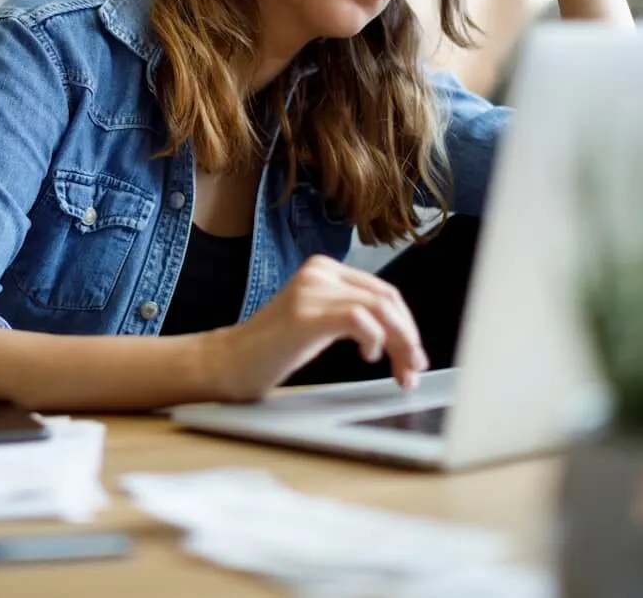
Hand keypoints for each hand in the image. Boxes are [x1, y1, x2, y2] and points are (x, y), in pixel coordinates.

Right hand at [202, 255, 428, 402]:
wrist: (228, 363)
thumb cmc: (272, 350)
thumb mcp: (319, 322)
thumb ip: (352, 316)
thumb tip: (404, 339)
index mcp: (325, 269)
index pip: (385, 292)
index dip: (407, 327)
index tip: (414, 358)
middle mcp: (320, 272)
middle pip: (388, 300)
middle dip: (409, 338)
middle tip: (413, 370)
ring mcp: (311, 290)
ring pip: (381, 309)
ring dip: (400, 344)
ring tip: (401, 372)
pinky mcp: (305, 314)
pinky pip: (359, 319)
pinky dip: (375, 341)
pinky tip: (369, 357)